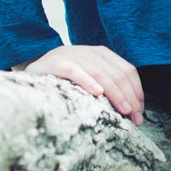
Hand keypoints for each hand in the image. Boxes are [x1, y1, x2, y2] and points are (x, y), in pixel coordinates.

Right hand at [13, 44, 144, 124]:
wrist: (30, 68)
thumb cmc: (63, 79)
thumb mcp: (87, 77)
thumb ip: (106, 84)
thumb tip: (132, 109)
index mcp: (100, 54)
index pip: (127, 70)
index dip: (137, 91)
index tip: (140, 113)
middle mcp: (88, 51)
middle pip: (117, 73)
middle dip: (130, 96)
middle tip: (135, 118)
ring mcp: (71, 55)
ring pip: (100, 72)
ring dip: (115, 92)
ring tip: (124, 110)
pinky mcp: (55, 63)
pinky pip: (74, 71)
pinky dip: (87, 81)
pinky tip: (97, 93)